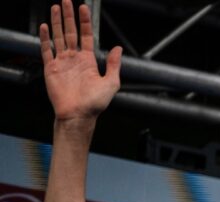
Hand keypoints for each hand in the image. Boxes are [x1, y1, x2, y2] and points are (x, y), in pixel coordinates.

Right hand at [40, 1, 120, 122]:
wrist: (78, 115)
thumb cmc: (95, 103)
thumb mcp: (111, 83)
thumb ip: (113, 65)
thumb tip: (118, 48)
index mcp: (88, 60)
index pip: (86, 35)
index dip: (85, 21)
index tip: (83, 7)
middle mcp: (74, 58)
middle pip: (70, 32)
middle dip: (68, 16)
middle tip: (66, 1)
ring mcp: (62, 62)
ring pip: (58, 37)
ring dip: (56, 22)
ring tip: (55, 7)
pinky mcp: (50, 68)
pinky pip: (46, 50)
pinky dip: (45, 38)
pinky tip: (44, 27)